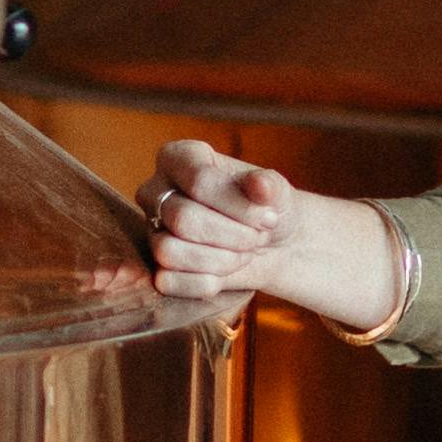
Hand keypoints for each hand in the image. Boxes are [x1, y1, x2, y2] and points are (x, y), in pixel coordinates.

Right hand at [139, 135, 405, 331]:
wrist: (283, 246)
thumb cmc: (278, 209)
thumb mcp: (279, 195)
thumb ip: (268, 189)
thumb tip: (265, 189)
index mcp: (183, 160)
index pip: (182, 167)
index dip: (224, 192)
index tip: (266, 207)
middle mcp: (162, 191)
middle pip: (178, 215)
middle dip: (230, 231)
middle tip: (261, 235)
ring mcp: (158, 231)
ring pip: (170, 249)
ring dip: (220, 257)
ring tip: (248, 253)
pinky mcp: (164, 268)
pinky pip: (171, 279)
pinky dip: (208, 281)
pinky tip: (232, 277)